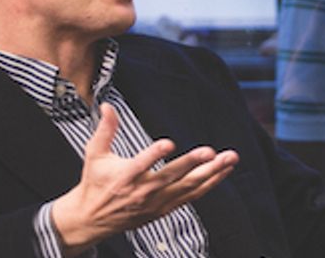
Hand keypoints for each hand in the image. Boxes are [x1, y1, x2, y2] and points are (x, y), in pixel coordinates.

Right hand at [50, 104, 239, 251]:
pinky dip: (210, 184)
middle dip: (193, 164)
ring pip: (188, 187)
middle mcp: (143, 191)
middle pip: (172, 177)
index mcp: (124, 177)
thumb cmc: (96, 183)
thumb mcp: (95, 155)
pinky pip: (192, 196)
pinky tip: (223, 171)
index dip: (154, 155)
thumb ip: (105, 130)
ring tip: (229, 158)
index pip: (140, 165)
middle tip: (212, 152)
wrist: (94, 218)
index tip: (168, 143)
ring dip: (211, 173)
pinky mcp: (165, 208)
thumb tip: (107, 105)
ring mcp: (156, 202)